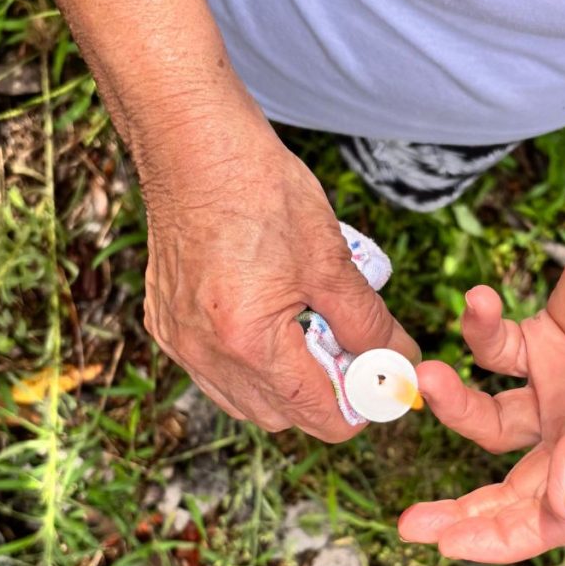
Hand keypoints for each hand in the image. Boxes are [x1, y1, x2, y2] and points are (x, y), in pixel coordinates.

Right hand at [142, 137, 419, 442]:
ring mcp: (179, 342)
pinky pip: (212, 372)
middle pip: (280, 417)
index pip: (319, 416)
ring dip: (283, 386)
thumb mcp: (331, 261)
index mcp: (250, 343)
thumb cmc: (262, 192)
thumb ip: (369, 323)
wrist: (195, 148)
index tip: (381, 377)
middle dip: (322, 396)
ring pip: (242, 401)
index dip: (362, 405)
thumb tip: (400, 359)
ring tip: (307, 333)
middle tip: (347, 349)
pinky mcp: (164, 324)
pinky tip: (266, 323)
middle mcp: (206, 355)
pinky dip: (246, 365)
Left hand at [399, 176, 564, 561]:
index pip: (558, 516)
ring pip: (493, 419)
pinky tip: (479, 298)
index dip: (502, 537)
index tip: (444, 543)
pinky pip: (495, 350)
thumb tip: (563, 508)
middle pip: (516, 485)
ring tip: (429, 373)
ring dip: (455, 401)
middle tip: (409, 521)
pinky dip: (479, 329)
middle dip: (463, 505)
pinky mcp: (546, 339)